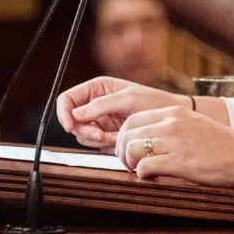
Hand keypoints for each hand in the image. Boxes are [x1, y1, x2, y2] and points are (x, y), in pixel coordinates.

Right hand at [55, 76, 184, 148]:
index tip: (70, 125)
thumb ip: (101, 104)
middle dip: (84, 129)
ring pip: (82, 134)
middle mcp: (95, 104)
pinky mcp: (106, 135)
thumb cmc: (154, 103)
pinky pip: (94, 144)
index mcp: (97, 88)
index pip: (68, 99)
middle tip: (100, 134)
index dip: (64, 112)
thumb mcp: (128, 98)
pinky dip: (104, 145)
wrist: (170, 121)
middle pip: (72, 120)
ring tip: (115, 136)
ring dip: (96, 139)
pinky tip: (118, 140)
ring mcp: (100, 121)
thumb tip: (77, 113)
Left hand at [115, 105, 233, 186]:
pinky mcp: (179, 162)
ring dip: (130, 163)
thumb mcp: (193, 124)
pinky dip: (142, 175)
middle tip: (128, 163)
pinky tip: (152, 179)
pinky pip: (145, 167)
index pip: (132, 119)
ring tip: (139, 172)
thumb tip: (149, 139)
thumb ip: (172, 127)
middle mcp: (170, 123)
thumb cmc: (223, 144)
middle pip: (126, 132)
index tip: (127, 149)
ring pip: (131, 149)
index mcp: (173, 112)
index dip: (124, 136)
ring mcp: (174, 141)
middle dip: (121, 150)